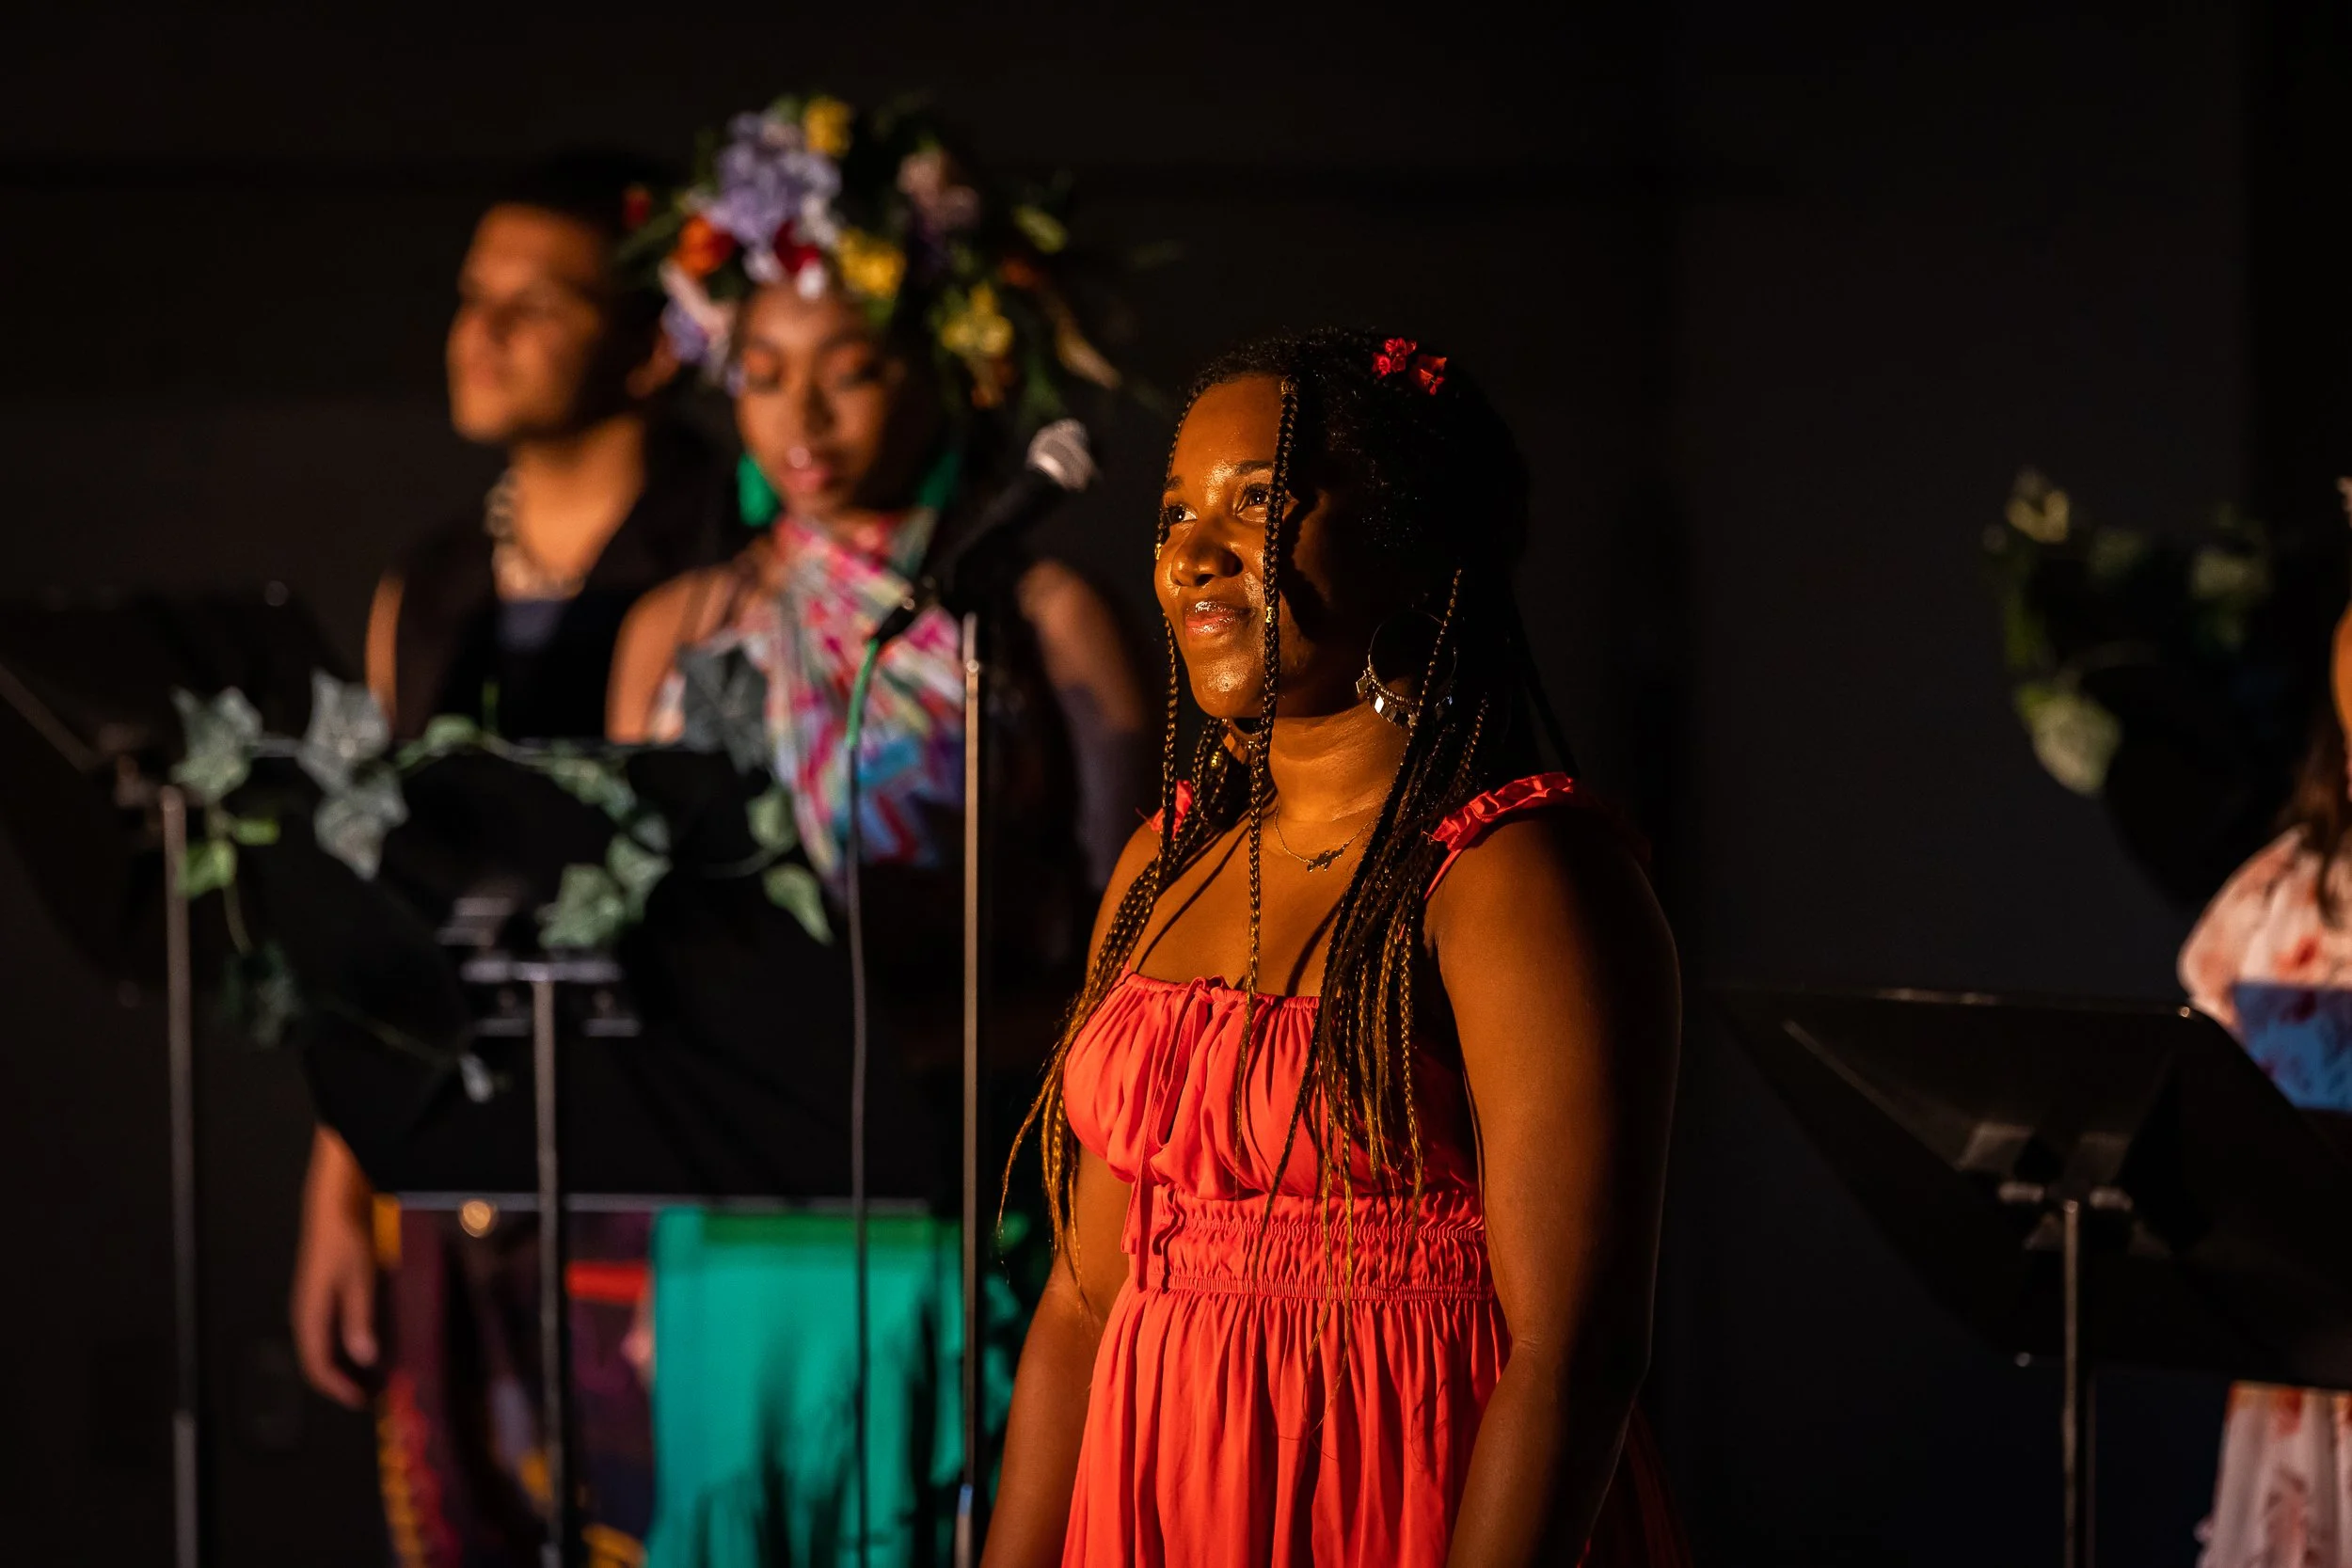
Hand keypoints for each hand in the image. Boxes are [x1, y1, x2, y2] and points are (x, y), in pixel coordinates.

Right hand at [290, 1129, 378, 1407]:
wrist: (333, 1209)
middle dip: (340, 1381)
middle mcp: (305, 1316)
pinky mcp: (321, 1296)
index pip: (317, 1365)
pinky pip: (328, 1331)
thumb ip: (360, 1319)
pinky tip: (365, 1344)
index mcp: (310, 1317)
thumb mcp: (359, 1281)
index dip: (338, 1387)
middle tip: (369, 1393)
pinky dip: (345, 1345)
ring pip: (323, 1347)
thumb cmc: (346, 1243)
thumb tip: (363, 1358)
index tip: (362, 1401)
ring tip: (370, 1375)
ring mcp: (311, 1306)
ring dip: (343, 1364)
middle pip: (317, 1360)